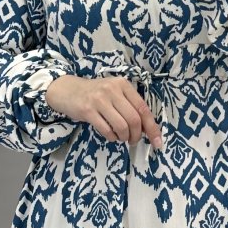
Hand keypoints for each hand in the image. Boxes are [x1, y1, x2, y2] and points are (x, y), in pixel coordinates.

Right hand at [44, 73, 163, 148]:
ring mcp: (99, 100)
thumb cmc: (96, 94)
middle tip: (133, 140)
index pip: (143, 108)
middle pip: (134, 120)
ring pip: (121, 126)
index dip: (152, 128)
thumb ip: (130, 106)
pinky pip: (107, 130)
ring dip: (124, 138)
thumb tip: (147, 128)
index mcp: (123, 85)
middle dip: (136, 135)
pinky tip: (111, 136)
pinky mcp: (88, 111)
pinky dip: (112, 138)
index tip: (157, 142)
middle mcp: (112, 90)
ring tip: (121, 138)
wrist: (69, 90)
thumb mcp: (115, 93)